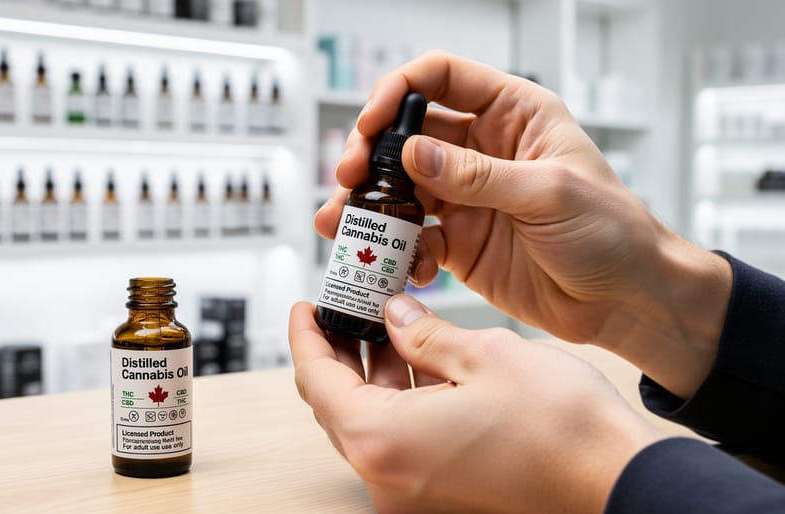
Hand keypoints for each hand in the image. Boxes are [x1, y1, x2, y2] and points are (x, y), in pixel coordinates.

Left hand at [289, 295, 663, 513]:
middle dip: (342, 348)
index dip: (306, 335)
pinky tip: (422, 357)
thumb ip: (424, 333)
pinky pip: (403, 440)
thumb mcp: (483, 354)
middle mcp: (389, 476)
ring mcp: (415, 490)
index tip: (306, 306)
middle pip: (338, 403)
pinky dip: (404, 399)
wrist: (619, 481)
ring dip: (376, 372)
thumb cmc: (561, 428)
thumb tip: (395, 317)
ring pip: (372, 420)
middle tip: (348, 305)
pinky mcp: (442, 492)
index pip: (316, 380)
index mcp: (384, 441)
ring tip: (388, 321)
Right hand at [315, 51, 731, 398]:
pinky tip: (399, 266)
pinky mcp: (459, 243)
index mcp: (513, 115)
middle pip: (408, 134)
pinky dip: (397, 250)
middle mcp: (483, 151)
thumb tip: (414, 154)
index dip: (399, 92)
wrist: (627, 301)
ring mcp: (467, 198)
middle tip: (348, 178)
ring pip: (401, 189)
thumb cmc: (612, 233)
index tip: (372, 123)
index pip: (442, 78)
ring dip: (370, 204)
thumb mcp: (549, 192)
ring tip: (343, 224)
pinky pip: (413, 239)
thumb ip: (478, 175)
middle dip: (371, 152)